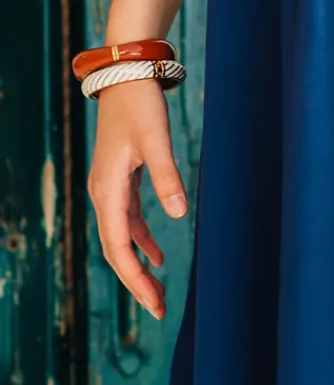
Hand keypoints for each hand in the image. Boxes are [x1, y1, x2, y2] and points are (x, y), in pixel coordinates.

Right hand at [87, 78, 189, 319]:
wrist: (128, 77)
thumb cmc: (141, 107)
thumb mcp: (156, 140)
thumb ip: (167, 176)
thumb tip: (178, 215)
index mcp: (108, 191)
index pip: (118, 247)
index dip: (134, 278)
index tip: (154, 302)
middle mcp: (104, 194)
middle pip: (116, 250)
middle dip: (136, 280)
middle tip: (159, 308)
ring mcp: (111, 188)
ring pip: (121, 237)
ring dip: (138, 264)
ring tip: (158, 291)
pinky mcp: (121, 178)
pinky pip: (127, 220)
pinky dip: (141, 239)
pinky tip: (156, 254)